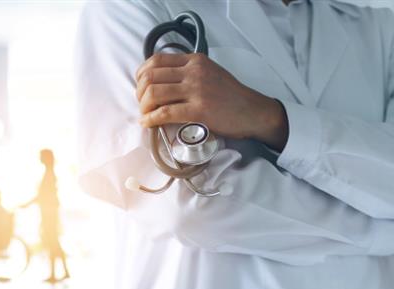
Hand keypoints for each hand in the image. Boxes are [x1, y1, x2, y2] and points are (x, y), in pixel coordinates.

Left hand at [135, 53, 288, 150]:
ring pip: (154, 93)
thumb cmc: (231, 95)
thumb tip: (161, 82)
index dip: (141, 74)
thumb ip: (187, 72)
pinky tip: (147, 123)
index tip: (140, 87)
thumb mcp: (209, 73)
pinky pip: (165, 112)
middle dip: (139, 92)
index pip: (156, 60)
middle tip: (142, 104)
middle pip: (151, 77)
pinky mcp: (199, 109)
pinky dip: (151, 119)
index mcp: (194, 61)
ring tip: (145, 115)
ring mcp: (197, 89)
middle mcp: (194, 71)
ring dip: (143, 106)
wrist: (253, 111)